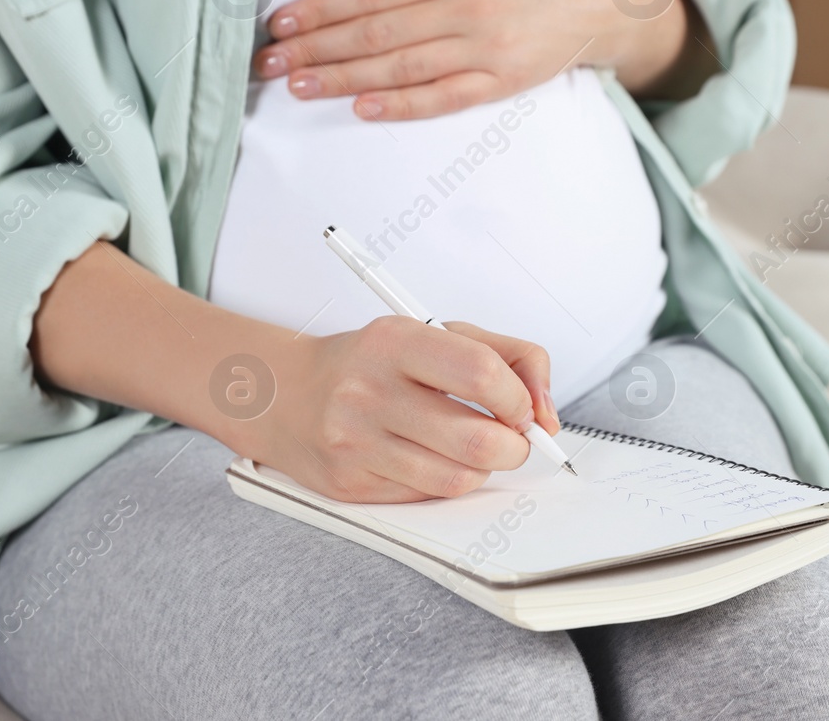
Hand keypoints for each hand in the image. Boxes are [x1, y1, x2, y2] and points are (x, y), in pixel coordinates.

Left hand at [253, 0, 711, 119]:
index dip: (322, 7)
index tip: (282, 21)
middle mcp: (470, 8)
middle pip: (378, 32)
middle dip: (317, 47)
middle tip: (269, 61)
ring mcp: (486, 50)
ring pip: (402, 68)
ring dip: (344, 79)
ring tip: (299, 85)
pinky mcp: (502, 83)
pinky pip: (444, 98)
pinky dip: (402, 105)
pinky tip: (363, 108)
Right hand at [256, 315, 560, 503]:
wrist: (282, 394)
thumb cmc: (368, 362)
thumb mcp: (434, 332)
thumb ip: (506, 355)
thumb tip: (546, 412)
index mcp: (395, 341)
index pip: (483, 374)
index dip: (520, 399)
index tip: (522, 406)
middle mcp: (370, 391)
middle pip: (478, 440)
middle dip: (514, 446)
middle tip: (511, 437)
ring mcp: (356, 442)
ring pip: (459, 479)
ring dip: (483, 469)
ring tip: (472, 448)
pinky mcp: (350, 484)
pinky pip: (427, 496)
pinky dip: (446, 482)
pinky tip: (431, 459)